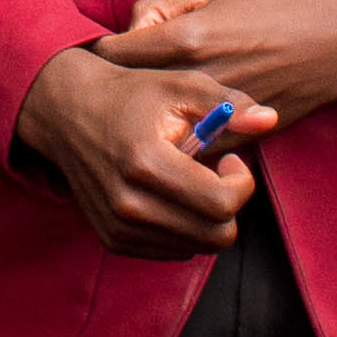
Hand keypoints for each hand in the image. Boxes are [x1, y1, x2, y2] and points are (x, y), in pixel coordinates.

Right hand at [13, 47, 260, 257]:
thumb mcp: (180, 85)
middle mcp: (130, 204)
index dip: (242, 183)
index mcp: (148, 163)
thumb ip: (229, 104)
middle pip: (216, 236)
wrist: (65, 111)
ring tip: (191, 181)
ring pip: (197, 247)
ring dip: (206, 218)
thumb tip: (270, 120)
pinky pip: (173, 251)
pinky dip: (184, 229)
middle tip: (217, 174)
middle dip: (229, 205)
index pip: (222, 205)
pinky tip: (171, 195)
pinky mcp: (113, 240)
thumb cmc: (130, 95)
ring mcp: (119, 227)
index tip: (231, 160)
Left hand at [94, 0, 336, 128]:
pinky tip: (176, 124)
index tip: (104, 54)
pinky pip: (188, 148)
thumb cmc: (270, 8)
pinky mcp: (235, 138)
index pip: (112, 54)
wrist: (330, 44)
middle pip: (128, 94)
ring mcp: (215, 114)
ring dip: (145, 119)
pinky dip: (177, 139)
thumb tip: (128, 30)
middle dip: (118, 87)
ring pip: (155, 129)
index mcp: (185, 38)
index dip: (102, 54)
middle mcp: (194, 80)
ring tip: (141, 106)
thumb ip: (159, 7)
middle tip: (116, 81)